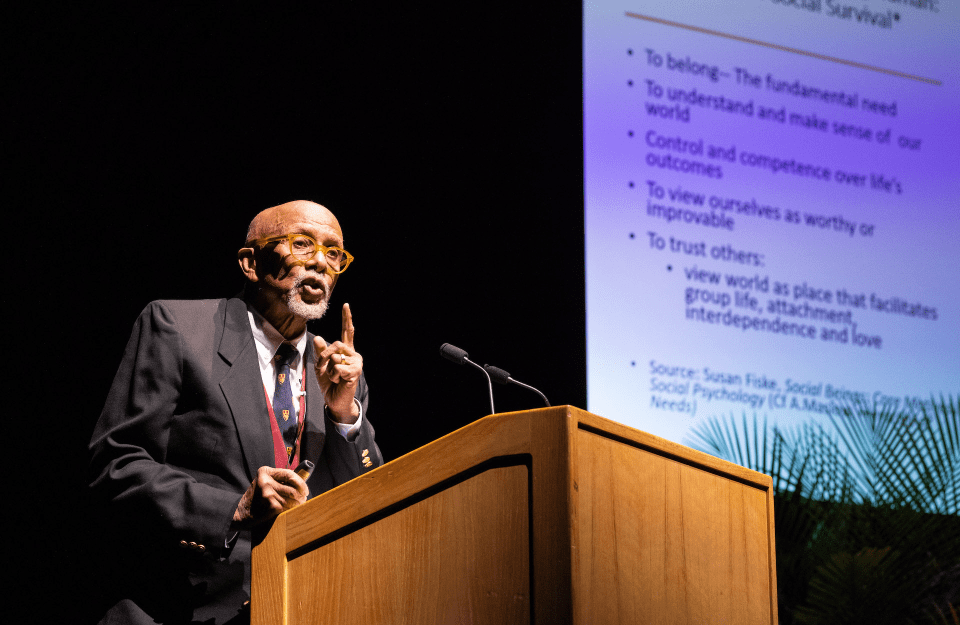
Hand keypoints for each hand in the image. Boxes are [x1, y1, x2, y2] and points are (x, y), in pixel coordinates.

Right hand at [232, 466, 308, 527]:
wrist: (240, 513)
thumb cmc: (257, 498)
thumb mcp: (265, 482)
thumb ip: (280, 479)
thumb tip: (303, 481)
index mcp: (265, 472)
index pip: (290, 474)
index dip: (301, 483)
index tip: (305, 490)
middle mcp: (266, 481)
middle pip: (294, 489)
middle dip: (301, 496)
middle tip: (302, 500)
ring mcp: (267, 493)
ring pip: (292, 500)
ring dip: (297, 505)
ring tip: (295, 506)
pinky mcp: (270, 505)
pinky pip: (287, 508)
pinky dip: (289, 511)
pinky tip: (286, 512)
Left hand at [314, 303, 362, 423]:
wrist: (335, 400)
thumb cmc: (329, 382)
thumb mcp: (321, 365)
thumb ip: (320, 352)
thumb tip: (317, 337)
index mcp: (345, 351)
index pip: (347, 332)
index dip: (346, 318)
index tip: (345, 305)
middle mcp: (353, 354)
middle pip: (336, 344)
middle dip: (325, 356)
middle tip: (323, 368)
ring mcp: (356, 362)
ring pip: (336, 356)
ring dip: (330, 369)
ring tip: (335, 377)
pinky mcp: (356, 371)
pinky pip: (339, 367)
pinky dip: (334, 375)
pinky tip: (339, 381)